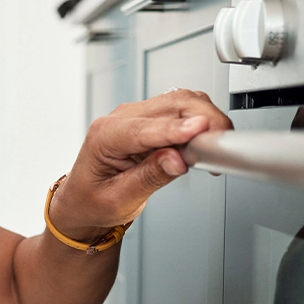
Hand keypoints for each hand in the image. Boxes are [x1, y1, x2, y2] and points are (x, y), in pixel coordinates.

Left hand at [49, 89, 231, 240]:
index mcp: (104, 136)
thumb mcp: (118, 200)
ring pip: (181, 102)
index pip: (145, 128)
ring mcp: (137, 116)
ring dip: (205, 118)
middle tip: (219, 146)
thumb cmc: (92, 201)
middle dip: (203, 120)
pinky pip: (182, 110)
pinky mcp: (152, 119)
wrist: (84, 201)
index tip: (200, 129)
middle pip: (171, 105)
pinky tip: (203, 143)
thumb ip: (148, 178)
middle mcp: (120, 119)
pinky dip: (200, 121)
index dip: (176, 129)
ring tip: (213, 149)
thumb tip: (176, 161)